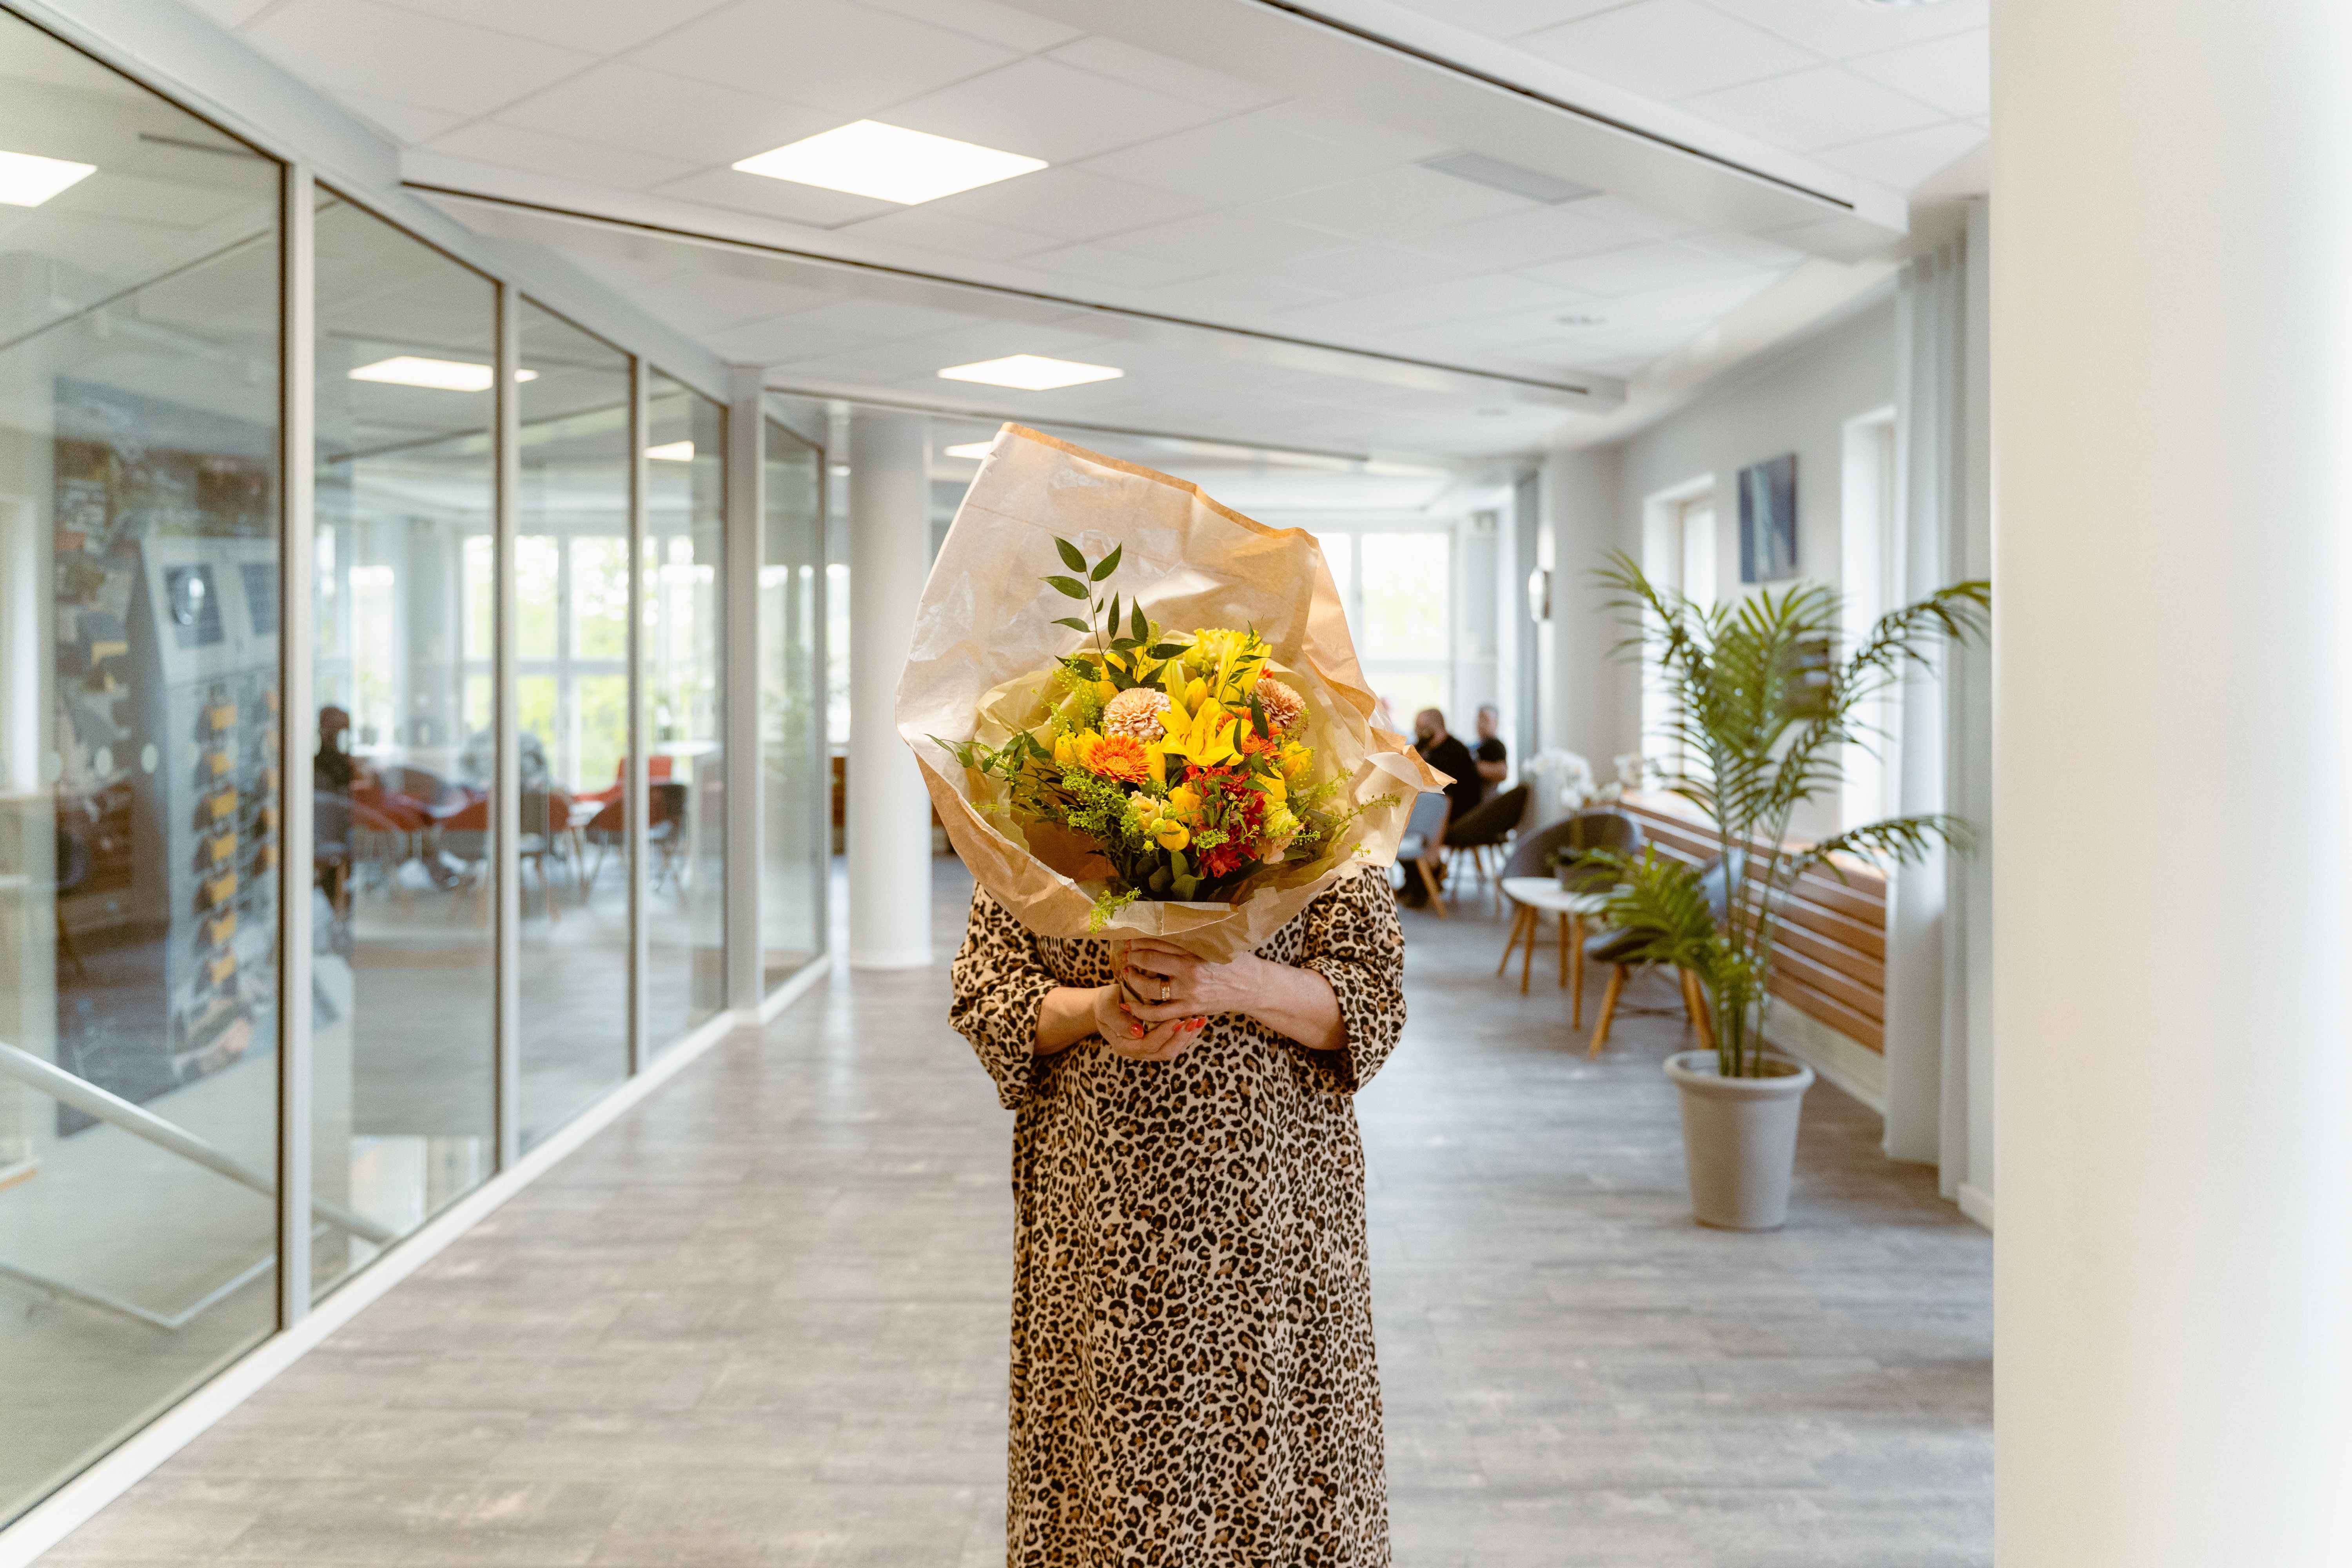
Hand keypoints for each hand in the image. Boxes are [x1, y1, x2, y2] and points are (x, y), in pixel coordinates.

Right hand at [1088, 982, 1198, 1063]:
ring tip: (1199, 1020)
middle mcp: (1139, 1052)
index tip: (1176, 1018)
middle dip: (1181, 1037)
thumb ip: (1118, 1021)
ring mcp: (1150, 1050)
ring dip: (1188, 1036)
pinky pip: (1177, 1044)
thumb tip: (1137, 1032)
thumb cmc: (1108, 1003)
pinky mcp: (1160, 1043)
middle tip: (1193, 1019)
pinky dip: (1189, 1034)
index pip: (1148, 1045)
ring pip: (1173, 1050)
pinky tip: (1198, 1020)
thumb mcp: (1107, 1008)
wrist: (1111, 1004)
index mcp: (1125, 1046)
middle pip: (1164, 1052)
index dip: (1163, 1034)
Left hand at [1120, 939, 1260, 1029]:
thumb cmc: (1236, 961)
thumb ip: (1193, 938)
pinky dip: (1142, 1011)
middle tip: (1125, 953)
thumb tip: (1170, 923)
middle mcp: (1190, 972)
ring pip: (1149, 988)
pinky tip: (1131, 1006)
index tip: (1131, 937)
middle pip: (1150, 961)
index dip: (1141, 939)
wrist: (1254, 986)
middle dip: (1132, 956)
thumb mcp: (1217, 944)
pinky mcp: (1190, 1009)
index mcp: (1196, 951)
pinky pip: (1159, 1014)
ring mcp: (1189, 993)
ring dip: (1133, 980)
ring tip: (1127, 973)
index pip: (1159, 942)